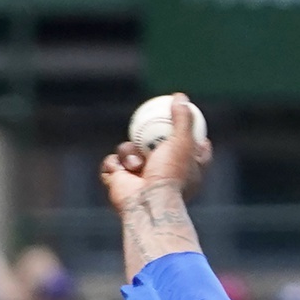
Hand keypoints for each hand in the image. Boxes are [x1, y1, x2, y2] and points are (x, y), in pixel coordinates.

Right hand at [100, 93, 212, 210]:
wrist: (147, 202)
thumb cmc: (169, 174)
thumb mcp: (182, 142)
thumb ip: (182, 119)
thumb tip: (180, 97)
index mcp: (185, 172)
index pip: (189, 153)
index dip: (187, 138)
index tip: (187, 125)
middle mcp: (163, 177)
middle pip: (152, 149)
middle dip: (146, 140)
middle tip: (146, 128)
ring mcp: (139, 181)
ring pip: (127, 151)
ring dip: (128, 153)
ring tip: (136, 164)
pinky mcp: (119, 184)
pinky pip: (111, 164)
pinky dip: (115, 165)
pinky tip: (121, 171)